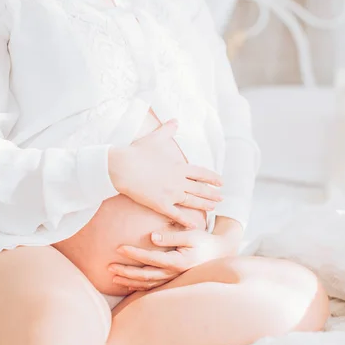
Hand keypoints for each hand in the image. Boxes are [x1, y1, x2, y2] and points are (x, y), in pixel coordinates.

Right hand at [108, 119, 223, 228]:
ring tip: (214, 208)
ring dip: (205, 205)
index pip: (201, 173)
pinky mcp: (161, 204)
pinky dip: (187, 220)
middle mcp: (179, 181)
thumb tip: (175, 120)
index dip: (212, 178)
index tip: (221, 182)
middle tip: (221, 198)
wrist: (122, 166)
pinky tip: (195, 225)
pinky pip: (177, 214)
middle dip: (212, 194)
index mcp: (179, 166)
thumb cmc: (137, 152)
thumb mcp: (155, 138)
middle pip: (200, 189)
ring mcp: (171, 193)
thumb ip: (167, 130)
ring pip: (192, 201)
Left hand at [108, 228, 234, 290]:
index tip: (119, 248)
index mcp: (177, 262)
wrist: (218, 254)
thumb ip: (171, 236)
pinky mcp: (172, 281)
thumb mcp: (191, 235)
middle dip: (125, 271)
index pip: (150, 259)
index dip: (133, 254)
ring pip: (146, 283)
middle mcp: (173, 274)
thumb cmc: (204, 241)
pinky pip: (152, 287)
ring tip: (112, 276)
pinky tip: (127, 284)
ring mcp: (172, 280)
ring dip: (128, 281)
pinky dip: (138, 287)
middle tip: (108, 266)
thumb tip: (152, 237)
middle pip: (144, 275)